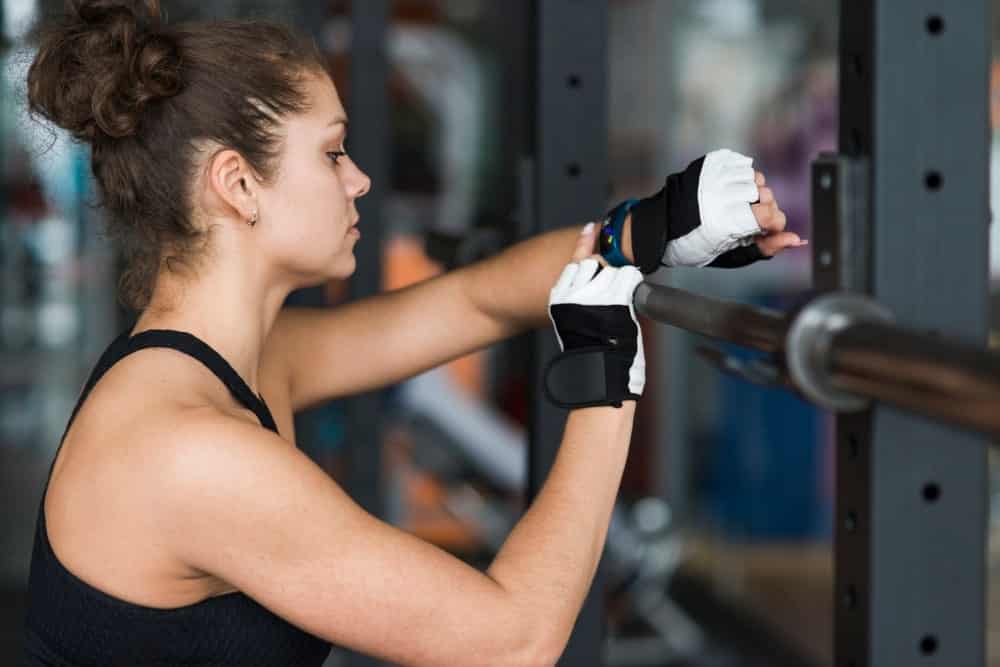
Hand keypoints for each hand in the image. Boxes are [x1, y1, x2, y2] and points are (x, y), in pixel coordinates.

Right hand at [545, 224, 644, 407]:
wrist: (599, 373)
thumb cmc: (591, 352)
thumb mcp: (574, 320)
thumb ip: (580, 295)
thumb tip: (595, 271)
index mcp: (560, 297)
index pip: (574, 261)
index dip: (585, 243)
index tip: (591, 229)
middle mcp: (573, 293)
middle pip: (596, 261)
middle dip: (608, 270)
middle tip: (613, 293)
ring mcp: (593, 295)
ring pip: (614, 269)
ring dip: (622, 282)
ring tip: (619, 306)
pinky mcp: (613, 299)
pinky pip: (628, 278)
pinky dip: (633, 286)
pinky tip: (629, 302)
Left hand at [623, 148, 808, 272]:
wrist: (662, 226)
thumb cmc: (697, 245)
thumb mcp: (731, 254)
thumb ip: (766, 247)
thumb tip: (798, 240)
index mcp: (726, 221)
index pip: (770, 215)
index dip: (773, 224)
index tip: (764, 230)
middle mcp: (721, 194)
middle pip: (766, 194)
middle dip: (764, 208)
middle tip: (746, 219)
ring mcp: (716, 175)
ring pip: (756, 177)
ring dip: (753, 192)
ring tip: (736, 203)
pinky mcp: (712, 162)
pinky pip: (743, 164)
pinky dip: (742, 177)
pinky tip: (730, 190)